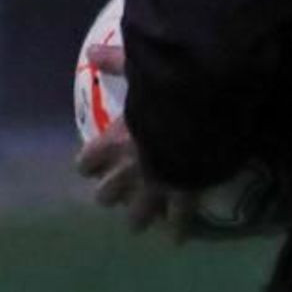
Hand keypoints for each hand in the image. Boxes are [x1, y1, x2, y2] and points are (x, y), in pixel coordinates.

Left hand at [74, 35, 191, 240]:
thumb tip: (91, 51)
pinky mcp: (184, 193)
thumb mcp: (139, 70)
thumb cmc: (168, 86)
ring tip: (136, 224)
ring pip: (138, 212)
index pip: (88, 161)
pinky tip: (176, 240)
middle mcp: (130, 167)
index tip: (88, 167)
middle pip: (107, 193)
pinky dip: (178, 228)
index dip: (89, 164)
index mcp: (115, 139)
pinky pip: (179, 218)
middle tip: (110, 197)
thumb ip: (115, 63)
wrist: (203, 108)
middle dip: (110, 194)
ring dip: (138, 216)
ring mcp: (156, 184)